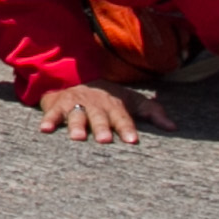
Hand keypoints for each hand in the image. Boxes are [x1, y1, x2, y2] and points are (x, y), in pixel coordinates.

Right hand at [33, 81, 168, 142]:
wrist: (76, 77)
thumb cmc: (108, 97)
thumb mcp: (131, 100)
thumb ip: (152, 112)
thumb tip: (173, 127)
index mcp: (114, 104)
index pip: (123, 117)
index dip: (127, 128)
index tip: (132, 141)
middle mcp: (95, 103)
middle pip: (99, 116)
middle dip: (102, 127)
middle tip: (105, 140)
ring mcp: (76, 103)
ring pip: (77, 115)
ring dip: (77, 125)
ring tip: (78, 138)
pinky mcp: (58, 105)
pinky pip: (52, 113)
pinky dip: (48, 120)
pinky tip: (45, 130)